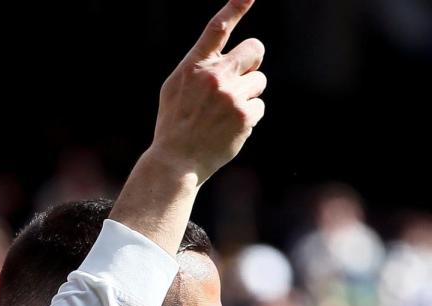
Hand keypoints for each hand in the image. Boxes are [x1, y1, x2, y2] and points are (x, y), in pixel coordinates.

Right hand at [150, 0, 265, 182]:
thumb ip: (201, 69)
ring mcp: (231, 95)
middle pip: (255, 49)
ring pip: (259, 82)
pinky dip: (248, 118)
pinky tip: (228, 129)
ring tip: (224, 115)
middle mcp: (213, 76)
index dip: (235, 7)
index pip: (217, 28)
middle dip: (252, 62)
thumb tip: (232, 60)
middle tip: (240, 80)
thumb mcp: (176, 90)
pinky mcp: (245, 114)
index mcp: (193, 67)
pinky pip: (259, 107)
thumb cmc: (175, 124)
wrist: (175, 161)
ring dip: (248, 95)